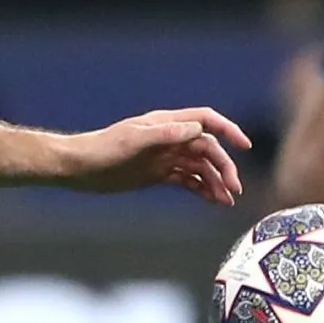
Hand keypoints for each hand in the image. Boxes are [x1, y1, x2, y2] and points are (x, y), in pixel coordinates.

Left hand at [55, 107, 250, 204]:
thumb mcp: (133, 140)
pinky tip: (212, 202)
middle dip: (224, 167)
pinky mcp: (157, 174)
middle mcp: (169, 138)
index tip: (244, 146)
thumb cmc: (102, 150)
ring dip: (216, 182)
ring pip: (200, 167)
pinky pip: (187, 180)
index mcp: (166, 123)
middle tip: (234, 190)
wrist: (78, 167)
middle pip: (207, 149)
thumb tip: (196, 130)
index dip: (228, 130)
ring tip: (226, 202)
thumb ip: (164, 134)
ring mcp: (164, 157)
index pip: (205, 120)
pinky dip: (201, 190)